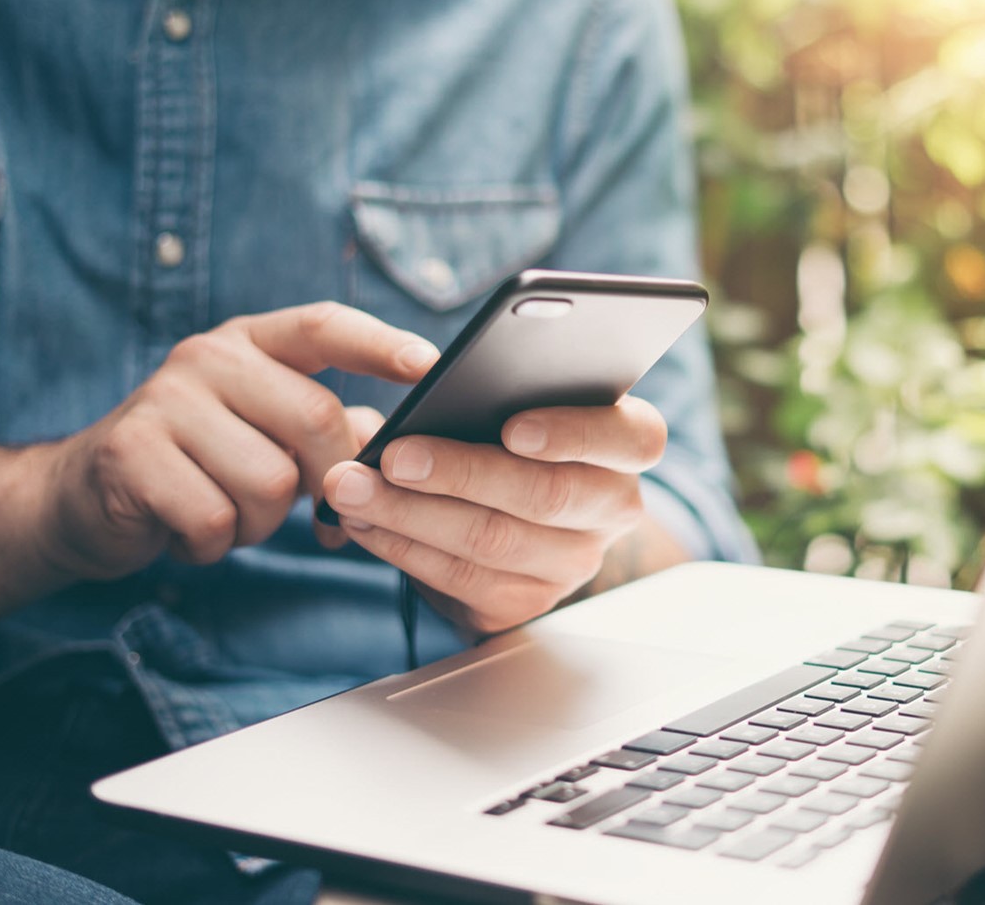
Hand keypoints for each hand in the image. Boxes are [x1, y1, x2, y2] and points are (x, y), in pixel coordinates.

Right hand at [41, 302, 436, 579]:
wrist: (83, 499)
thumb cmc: (201, 465)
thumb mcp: (267, 436)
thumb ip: (333, 431)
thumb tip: (394, 443)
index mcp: (251, 343)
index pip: (324, 327)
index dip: (380, 344)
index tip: (430, 367)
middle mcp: (208, 357)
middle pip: (314, 419)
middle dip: (328, 481)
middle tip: (313, 513)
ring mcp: (164, 399)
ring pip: (269, 481)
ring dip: (260, 522)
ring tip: (228, 513)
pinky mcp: (129, 452)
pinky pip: (214, 517)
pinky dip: (213, 543)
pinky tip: (188, 531)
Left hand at [319, 398, 666, 633]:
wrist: (513, 518)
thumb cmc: (509, 439)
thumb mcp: (519, 404)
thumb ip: (499, 391)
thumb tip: (432, 383)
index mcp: (625, 445)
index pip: (633, 438)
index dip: (574, 434)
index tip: (512, 428)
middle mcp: (612, 508)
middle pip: (547, 495)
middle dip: (461, 473)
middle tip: (395, 455)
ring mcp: (573, 563)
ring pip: (492, 541)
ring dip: (410, 513)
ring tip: (352, 486)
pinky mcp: (526, 602)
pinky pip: (459, 579)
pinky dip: (401, 547)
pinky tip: (363, 521)